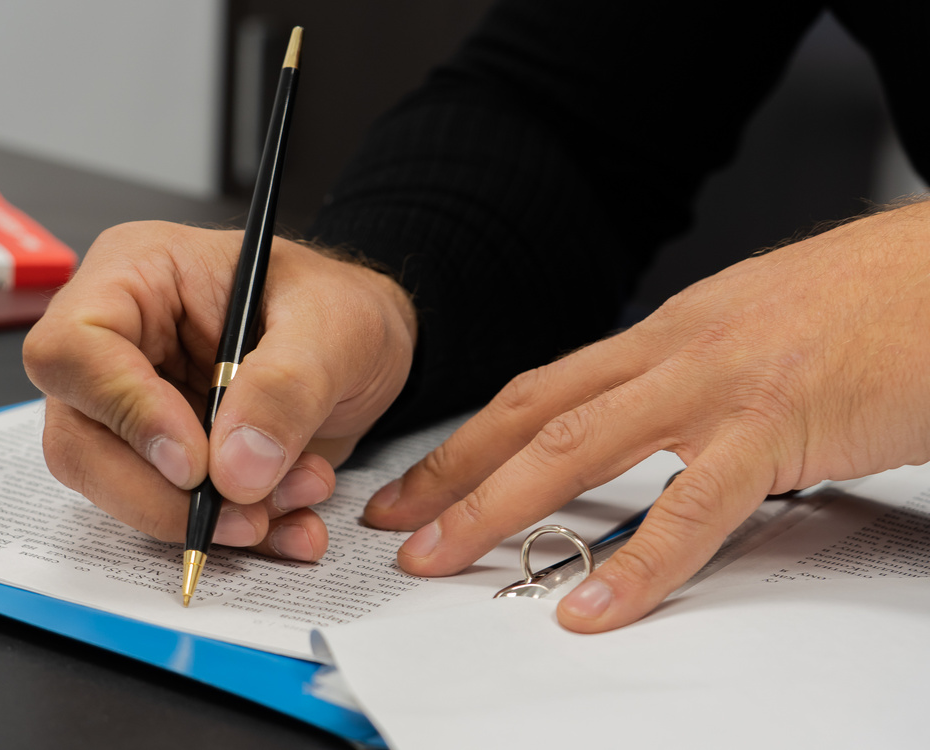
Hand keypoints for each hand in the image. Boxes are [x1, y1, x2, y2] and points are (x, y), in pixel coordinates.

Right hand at [23, 221, 415, 560]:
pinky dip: (232, 534)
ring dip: (207, 518)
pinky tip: (292, 525)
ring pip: (118, 489)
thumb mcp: (335, 325)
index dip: (124, 412)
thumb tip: (234, 469)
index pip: (75, 348)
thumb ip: (287, 386)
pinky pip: (168, 514)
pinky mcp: (161, 461)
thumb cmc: (338, 307)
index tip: (195, 463)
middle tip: (247, 515)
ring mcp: (131, 407)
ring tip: (296, 501)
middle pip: (80, 438)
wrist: (366, 351)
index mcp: (136, 275)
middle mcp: (117, 344)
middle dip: (164, 495)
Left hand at [363, 199, 929, 631]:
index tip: (419, 483)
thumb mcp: (754, 342)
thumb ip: (694, 390)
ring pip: (578, 446)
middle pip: (533, 415)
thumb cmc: (870, 306)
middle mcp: (674, 351)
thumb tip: (652, 445)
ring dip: (499, 506)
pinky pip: (691, 507)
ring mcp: (718, 385)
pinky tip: (593, 606)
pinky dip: (637, 563)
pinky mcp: (775, 424)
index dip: (468, 440)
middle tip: (398, 528)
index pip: (540, 389)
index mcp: (667, 336)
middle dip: (454, 475)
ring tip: (445, 560)